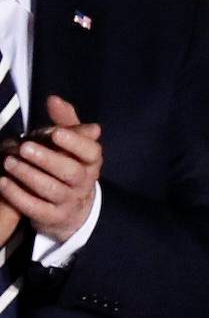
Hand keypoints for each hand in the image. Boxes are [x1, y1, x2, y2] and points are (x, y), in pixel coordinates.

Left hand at [1, 97, 102, 245]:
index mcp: (91, 162)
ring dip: (29, 176)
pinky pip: (35, 208)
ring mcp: (69, 202)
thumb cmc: (67, 167)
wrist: (72, 210)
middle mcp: (84, 182)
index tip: (55, 133)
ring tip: (8, 163)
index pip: (91, 152)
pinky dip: (18, 196)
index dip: (75, 142)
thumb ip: (64, 122)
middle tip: (24, 148)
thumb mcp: (70, 145)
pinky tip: (3, 183)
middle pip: (70, 172)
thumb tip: (53, 99)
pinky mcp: (52, 218)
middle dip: (47, 159)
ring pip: (52, 190)